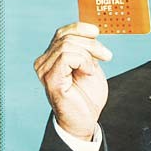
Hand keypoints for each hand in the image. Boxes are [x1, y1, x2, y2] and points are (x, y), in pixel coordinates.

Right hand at [33, 22, 111, 140]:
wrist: (85, 121)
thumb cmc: (86, 96)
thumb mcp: (89, 65)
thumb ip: (85, 48)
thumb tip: (91, 30)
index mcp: (51, 57)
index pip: (62, 32)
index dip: (81, 28)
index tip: (97, 32)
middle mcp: (43, 62)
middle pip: (66, 37)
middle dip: (91, 44)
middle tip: (106, 56)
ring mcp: (45, 71)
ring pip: (67, 45)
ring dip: (88, 55)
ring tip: (93, 69)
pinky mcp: (51, 80)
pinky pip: (66, 57)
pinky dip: (83, 61)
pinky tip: (88, 72)